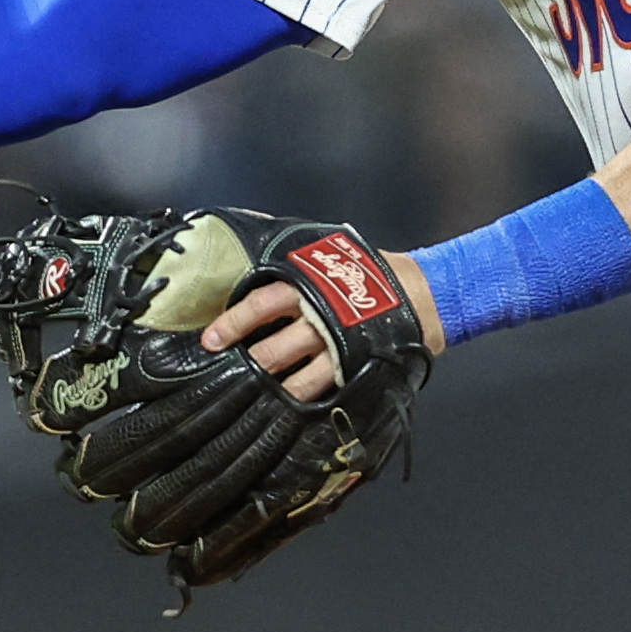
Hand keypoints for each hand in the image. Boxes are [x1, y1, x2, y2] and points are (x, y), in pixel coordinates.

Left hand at [202, 252, 442, 401]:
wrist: (420, 293)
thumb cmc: (364, 270)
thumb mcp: (324, 248)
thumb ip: (283, 244)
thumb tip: (241, 222)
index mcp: (307, 285)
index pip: (261, 305)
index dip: (233, 322)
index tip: (210, 340)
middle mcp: (319, 318)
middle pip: (273, 348)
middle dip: (248, 363)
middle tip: (226, 375)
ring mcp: (338, 349)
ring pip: (297, 379)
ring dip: (273, 390)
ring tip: (253, 399)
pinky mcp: (354, 371)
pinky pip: (324, 393)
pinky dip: (303, 402)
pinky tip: (287, 409)